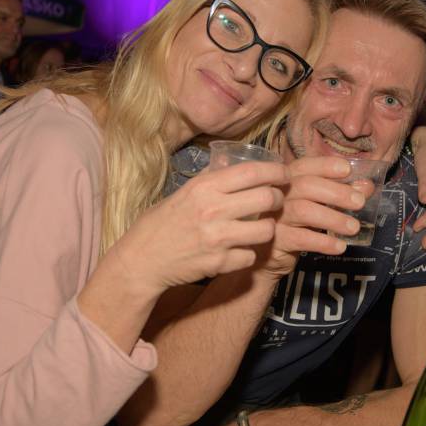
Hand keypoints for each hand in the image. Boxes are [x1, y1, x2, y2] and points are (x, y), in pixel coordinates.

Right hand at [106, 161, 287, 292]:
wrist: (141, 260)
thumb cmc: (160, 224)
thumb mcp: (183, 193)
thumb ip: (208, 179)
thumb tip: (231, 162)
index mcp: (203, 187)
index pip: (252, 172)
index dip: (276, 171)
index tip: (283, 174)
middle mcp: (212, 210)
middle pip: (267, 198)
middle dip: (277, 198)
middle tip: (276, 200)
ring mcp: (217, 239)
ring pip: (266, 230)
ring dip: (268, 228)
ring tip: (261, 227)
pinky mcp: (220, 264)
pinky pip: (251, 255)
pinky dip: (248, 254)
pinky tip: (239, 250)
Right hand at [246, 155, 365, 276]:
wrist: (264, 258)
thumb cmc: (292, 226)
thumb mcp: (315, 207)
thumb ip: (339, 194)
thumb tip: (366, 186)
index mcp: (286, 181)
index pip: (305, 165)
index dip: (325, 165)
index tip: (347, 169)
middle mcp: (277, 195)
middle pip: (306, 185)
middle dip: (336, 192)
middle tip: (359, 202)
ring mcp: (273, 217)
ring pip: (304, 211)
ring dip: (333, 218)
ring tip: (354, 227)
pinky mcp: (275, 240)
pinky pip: (301, 238)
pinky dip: (324, 242)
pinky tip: (339, 246)